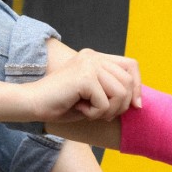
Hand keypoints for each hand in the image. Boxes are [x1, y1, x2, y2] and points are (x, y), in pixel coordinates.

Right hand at [26, 48, 141, 122]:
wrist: (33, 104)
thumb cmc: (61, 105)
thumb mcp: (92, 96)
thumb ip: (112, 91)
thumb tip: (138, 102)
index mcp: (95, 58)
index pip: (131, 65)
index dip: (138, 86)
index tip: (136, 106)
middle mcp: (93, 57)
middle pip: (129, 81)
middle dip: (121, 105)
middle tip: (102, 114)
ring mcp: (89, 64)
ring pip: (121, 93)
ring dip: (108, 111)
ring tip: (91, 112)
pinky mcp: (84, 77)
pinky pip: (105, 103)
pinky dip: (95, 114)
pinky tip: (80, 110)